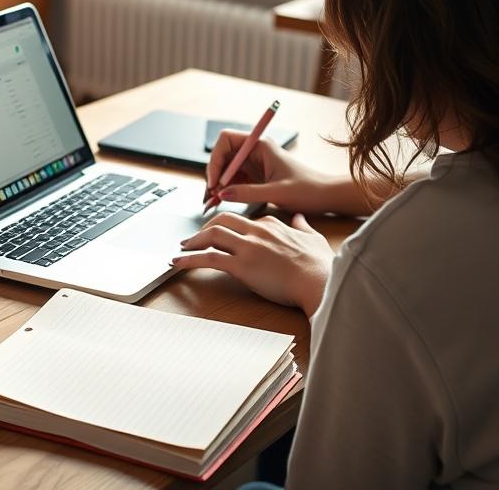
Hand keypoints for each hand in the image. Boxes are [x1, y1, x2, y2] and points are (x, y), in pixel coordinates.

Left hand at [174, 212, 333, 316]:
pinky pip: (208, 258)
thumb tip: (299, 217)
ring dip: (193, 240)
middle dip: (205, 227)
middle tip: (195, 238)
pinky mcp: (241, 265)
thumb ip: (302, 226)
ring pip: (212, 234)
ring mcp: (248, 247)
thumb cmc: (320, 265)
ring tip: (183, 248)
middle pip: (222, 220)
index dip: (230, 227)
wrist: (320, 281)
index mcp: (272, 224)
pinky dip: (189, 259)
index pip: (245, 220)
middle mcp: (257, 231)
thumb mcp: (314, 238)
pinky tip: (178, 263)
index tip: (223, 234)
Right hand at [206, 129, 352, 214]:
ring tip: (211, 202)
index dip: (216, 159)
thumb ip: (247, 193)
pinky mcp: (256, 177)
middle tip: (209, 195)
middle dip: (214, 174)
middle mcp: (255, 151)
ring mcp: (254, 164)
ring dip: (218, 184)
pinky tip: (220, 202)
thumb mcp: (276, 192)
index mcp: (260, 146)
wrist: (325, 196)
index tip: (215, 181)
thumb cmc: (308, 189)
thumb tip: (222, 194)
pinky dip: (225, 190)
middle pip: (223, 155)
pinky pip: (234, 180)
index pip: (226, 140)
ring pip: (226, 169)